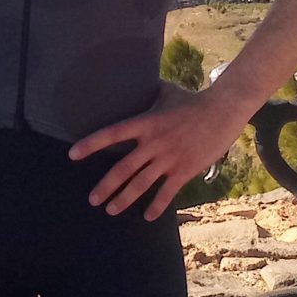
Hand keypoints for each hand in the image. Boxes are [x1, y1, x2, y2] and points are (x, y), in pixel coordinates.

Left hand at [68, 82, 244, 219]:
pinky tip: (147, 217)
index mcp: (146, 122)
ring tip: (111, 210)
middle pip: (124, 168)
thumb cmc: (194, 101)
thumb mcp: (168, 92)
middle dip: (106, 186)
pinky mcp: (185, 169)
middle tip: (92, 199)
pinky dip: (156, 206)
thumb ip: (149, 92)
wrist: (223, 111)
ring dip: (124, 199)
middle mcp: (154, 142)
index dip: (91, 144)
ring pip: (141, 184)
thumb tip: (138, 79)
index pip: (113, 133)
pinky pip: (167, 192)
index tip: (73, 155)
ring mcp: (169, 158)